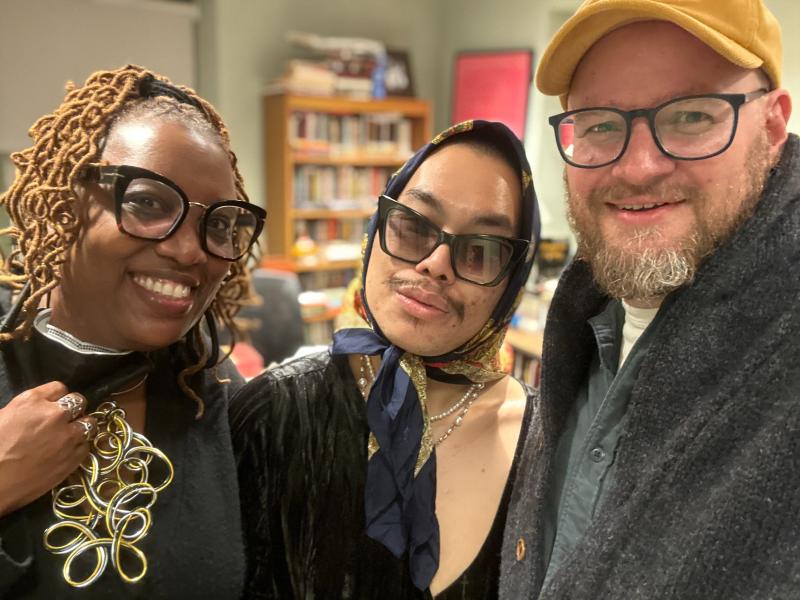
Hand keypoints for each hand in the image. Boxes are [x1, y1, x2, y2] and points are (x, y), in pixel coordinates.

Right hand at [0, 381, 95, 516]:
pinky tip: (67, 452)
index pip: (59, 387)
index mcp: (34, 402)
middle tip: (64, 419)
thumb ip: (29, 408)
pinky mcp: (74, 458)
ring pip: (89, 423)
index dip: (57, 397)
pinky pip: (86, 445)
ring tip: (70, 436)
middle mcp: (56, 415)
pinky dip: (79, 446)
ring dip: (81, 427)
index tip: (54, 405)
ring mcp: (68, 436)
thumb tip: (40, 409)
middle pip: (79, 402)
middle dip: (73, 409)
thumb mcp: (5, 416)